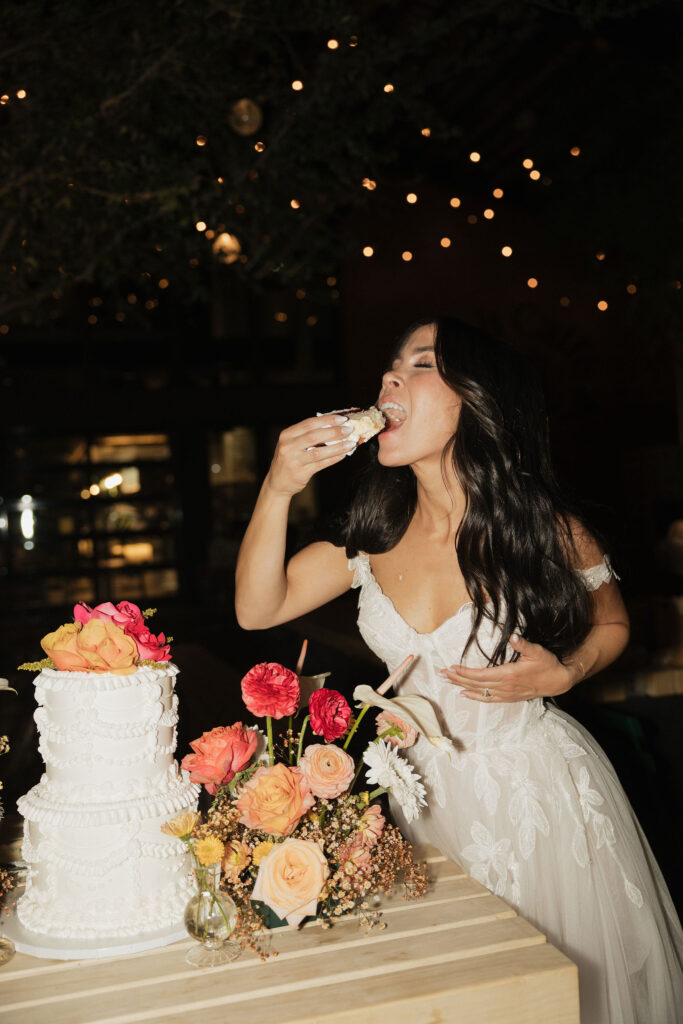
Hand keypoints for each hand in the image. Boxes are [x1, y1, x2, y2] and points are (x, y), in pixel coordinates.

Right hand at [265, 414, 356, 496]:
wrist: (277, 483)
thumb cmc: (288, 460)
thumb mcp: (292, 443)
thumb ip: (308, 435)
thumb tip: (334, 427)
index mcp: (287, 435)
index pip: (309, 423)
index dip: (326, 420)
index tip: (341, 419)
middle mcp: (288, 446)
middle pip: (314, 435)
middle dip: (334, 432)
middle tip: (348, 429)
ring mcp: (294, 460)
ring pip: (319, 451)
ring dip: (337, 446)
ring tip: (350, 443)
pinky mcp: (301, 472)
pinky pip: (321, 464)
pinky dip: (333, 458)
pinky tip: (343, 454)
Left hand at [438, 633, 576, 701]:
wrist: (558, 681)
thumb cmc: (548, 664)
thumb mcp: (538, 651)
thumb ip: (524, 645)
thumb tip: (514, 636)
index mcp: (509, 674)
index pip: (481, 675)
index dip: (465, 673)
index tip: (452, 668)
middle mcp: (505, 686)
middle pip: (476, 684)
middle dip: (457, 679)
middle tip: (442, 674)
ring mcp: (506, 693)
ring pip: (479, 692)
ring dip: (462, 687)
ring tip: (448, 682)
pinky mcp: (509, 697)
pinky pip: (488, 699)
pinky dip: (475, 697)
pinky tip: (465, 694)